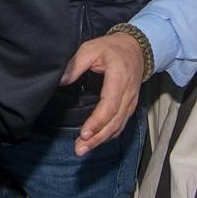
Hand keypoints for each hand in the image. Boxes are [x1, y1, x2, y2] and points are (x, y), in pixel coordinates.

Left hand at [60, 33, 145, 155]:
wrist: (136, 48)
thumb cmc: (112, 48)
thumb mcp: (91, 48)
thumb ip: (76, 64)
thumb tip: (61, 80)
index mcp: (119, 78)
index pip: (109, 105)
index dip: (97, 121)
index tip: (84, 133)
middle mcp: (128, 93)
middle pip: (114, 121)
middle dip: (97, 137)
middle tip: (79, 149)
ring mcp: (131, 101)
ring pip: (118, 125)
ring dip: (101, 139)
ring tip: (83, 148)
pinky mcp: (129, 106)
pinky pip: (120, 124)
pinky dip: (109, 135)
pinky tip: (96, 141)